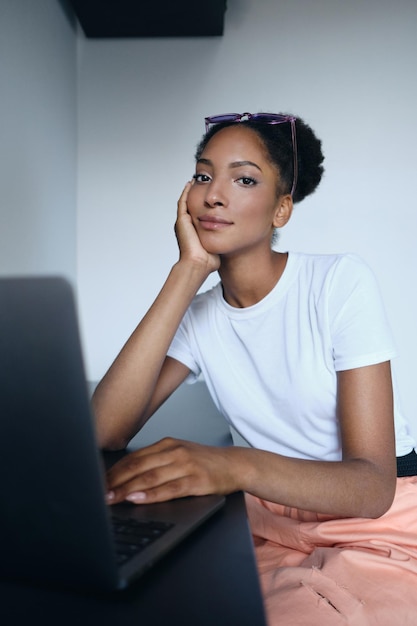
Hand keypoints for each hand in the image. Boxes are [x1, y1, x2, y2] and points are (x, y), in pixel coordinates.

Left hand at [105, 437, 236, 503]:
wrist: (236, 464)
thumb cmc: (206, 463)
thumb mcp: (180, 455)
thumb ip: (157, 462)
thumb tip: (128, 477)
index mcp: (167, 445)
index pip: (134, 458)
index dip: (113, 471)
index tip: (97, 483)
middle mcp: (174, 452)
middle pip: (138, 467)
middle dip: (115, 482)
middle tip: (98, 493)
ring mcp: (185, 465)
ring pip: (150, 478)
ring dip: (127, 489)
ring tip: (111, 498)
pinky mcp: (196, 481)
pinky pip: (169, 489)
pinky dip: (150, 494)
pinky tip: (137, 499)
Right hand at [175, 181, 219, 274]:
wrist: (198, 264)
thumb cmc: (209, 260)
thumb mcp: (218, 246)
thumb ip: (223, 240)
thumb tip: (233, 237)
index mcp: (195, 231)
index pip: (199, 213)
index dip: (204, 204)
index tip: (211, 196)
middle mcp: (187, 226)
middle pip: (192, 205)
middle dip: (197, 194)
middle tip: (203, 182)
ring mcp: (183, 222)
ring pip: (186, 201)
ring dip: (191, 190)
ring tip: (196, 179)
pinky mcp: (182, 220)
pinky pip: (183, 201)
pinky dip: (186, 192)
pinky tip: (191, 183)